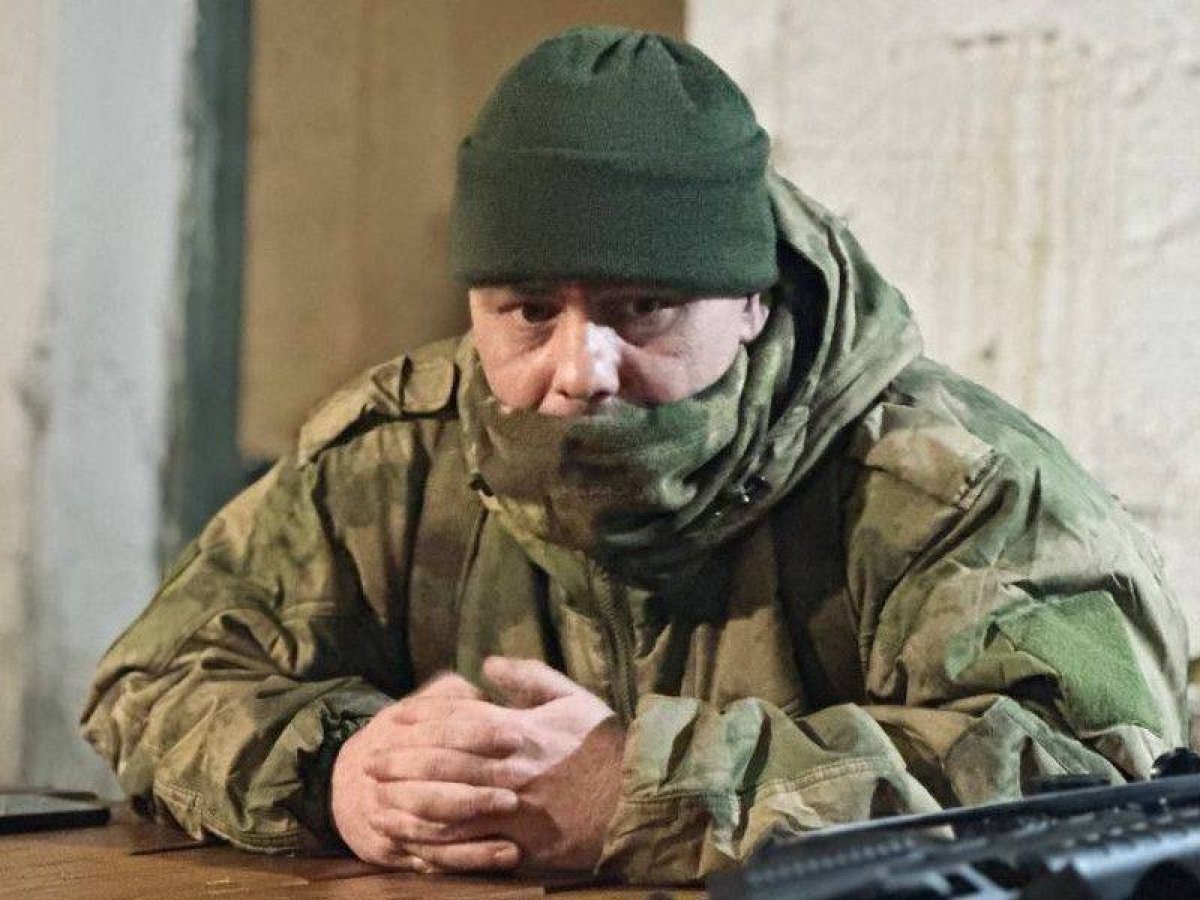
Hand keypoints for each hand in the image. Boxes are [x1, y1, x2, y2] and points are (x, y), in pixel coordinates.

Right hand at [329, 672, 524, 871]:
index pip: (441, 730)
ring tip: (513, 826)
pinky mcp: (395, 846)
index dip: (480, 733)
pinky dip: (470, 858)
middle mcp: (389, 772)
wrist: (351, 780)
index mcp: (398, 729)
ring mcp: (389, 812)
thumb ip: (451, 694)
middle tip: (516, 791)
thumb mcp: (420, 706)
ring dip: (475, 831)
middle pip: (433, 783)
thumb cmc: (402, 737)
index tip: (517, 736)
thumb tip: (483, 688)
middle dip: (476, 790)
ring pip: (433, 826)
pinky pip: (434, 856)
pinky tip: (505, 853)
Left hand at [371, 657, 624, 870]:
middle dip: (403, 761)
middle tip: (371, 762)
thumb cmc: (604, 744)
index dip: (421, 719)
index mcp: (520, 730)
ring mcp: (512, 808)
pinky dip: (436, 840)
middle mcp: (509, 768)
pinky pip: (469, 843)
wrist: (636, 798)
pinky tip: (413, 837)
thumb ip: (528, 678)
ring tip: (379, 798)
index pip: (458, 721)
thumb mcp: (572, 697)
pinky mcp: (520, 842)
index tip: (393, 720)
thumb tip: (486, 664)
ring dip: (408, 800)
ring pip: (448, 804)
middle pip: (443, 762)